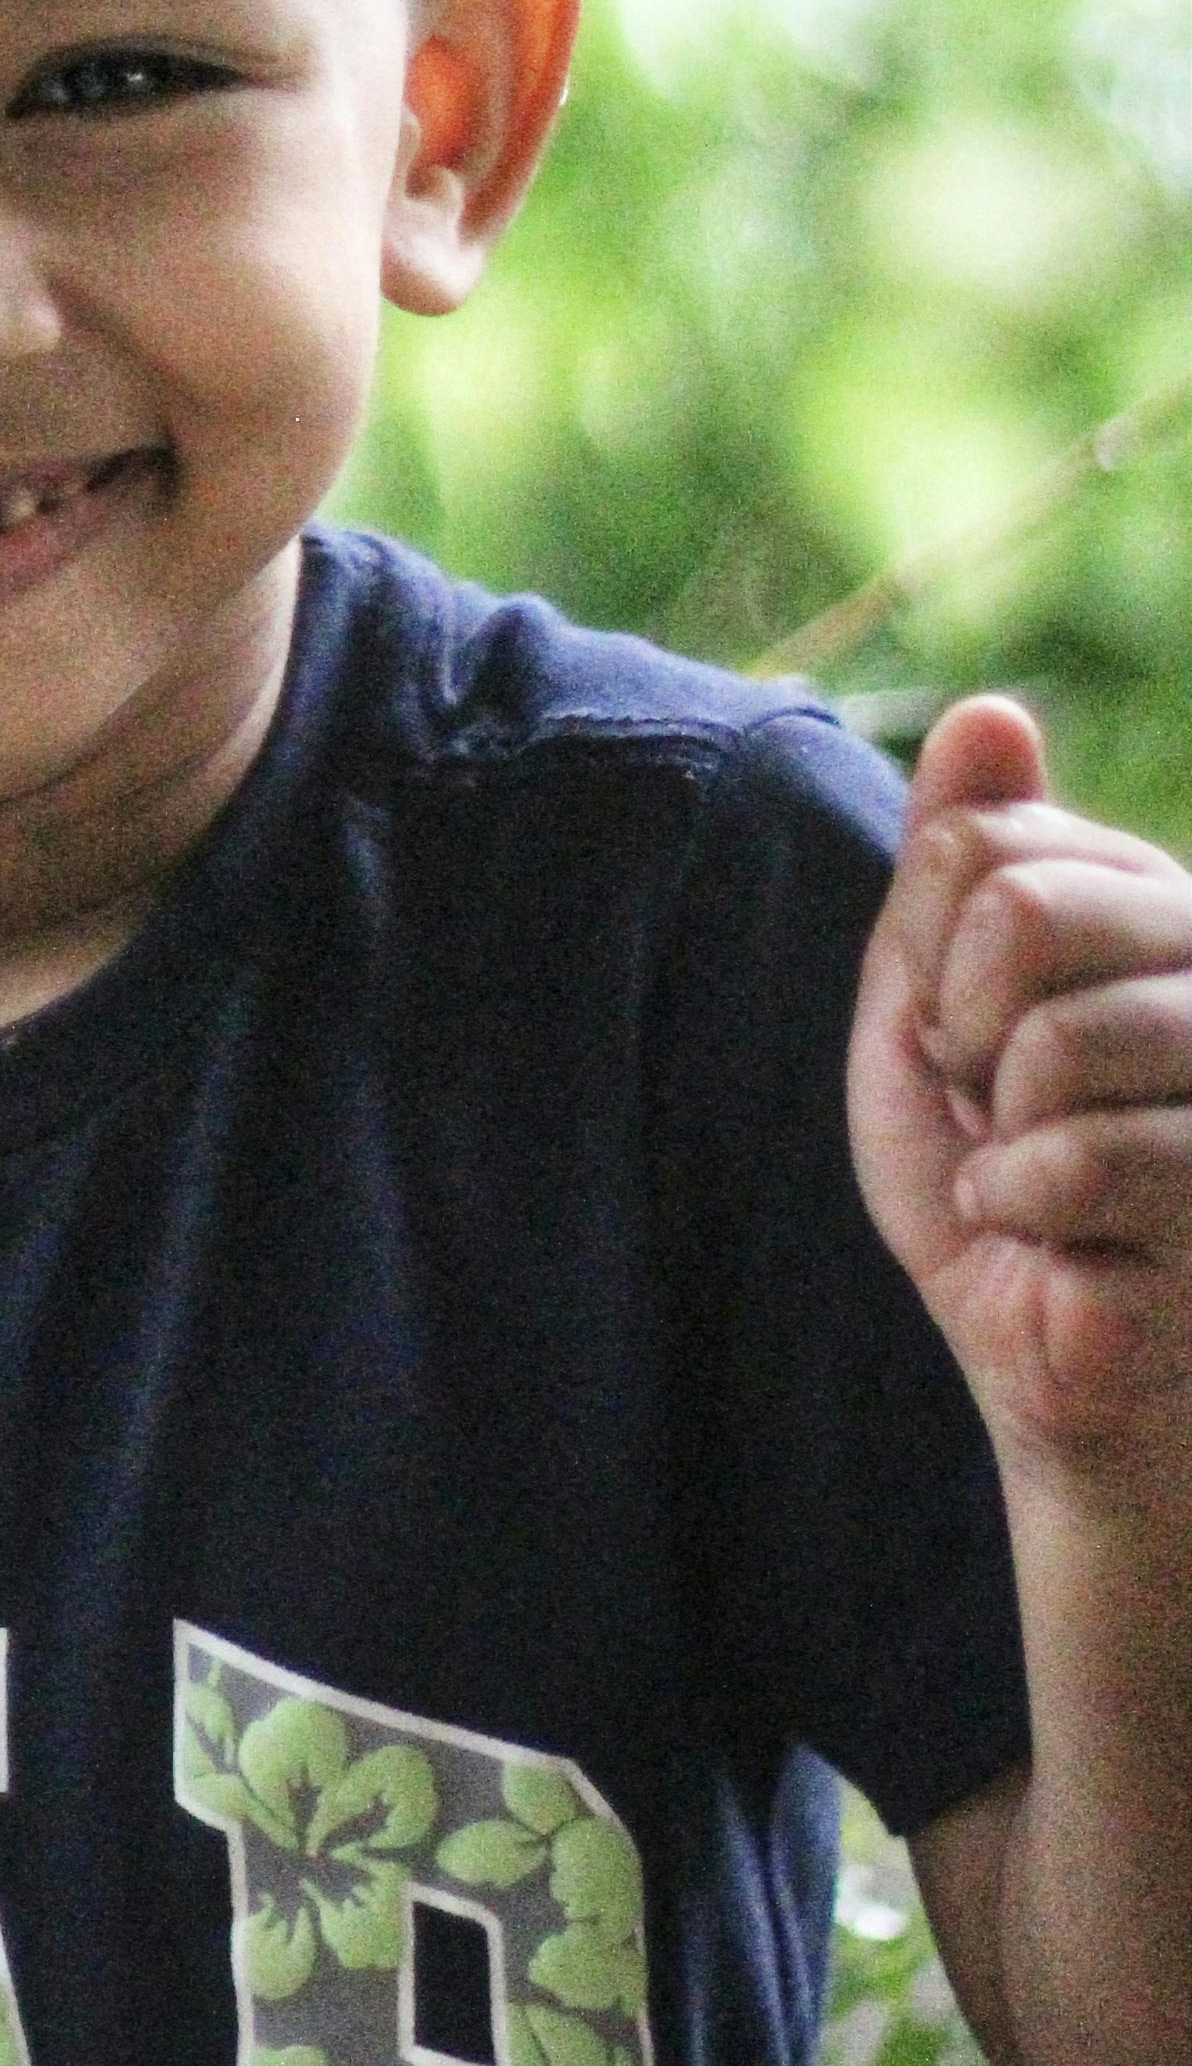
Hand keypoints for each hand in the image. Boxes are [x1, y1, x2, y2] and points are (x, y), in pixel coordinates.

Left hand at [852, 697, 1191, 1489]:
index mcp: (1139, 899)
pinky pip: (1080, 1155)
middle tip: (999, 1110)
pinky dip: (1028, 1208)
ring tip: (1040, 1177)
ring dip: (1003, 1134)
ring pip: (1055, 1038)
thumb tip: (991, 710)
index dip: (927, 956)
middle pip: (1024, 906)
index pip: (979, 842)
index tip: (958, 1037)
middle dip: (962, 1032)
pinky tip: (1066, 1242)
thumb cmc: (991, 1187)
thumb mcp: (925, 1006)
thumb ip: (951, 862)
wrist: (1042, 1355)